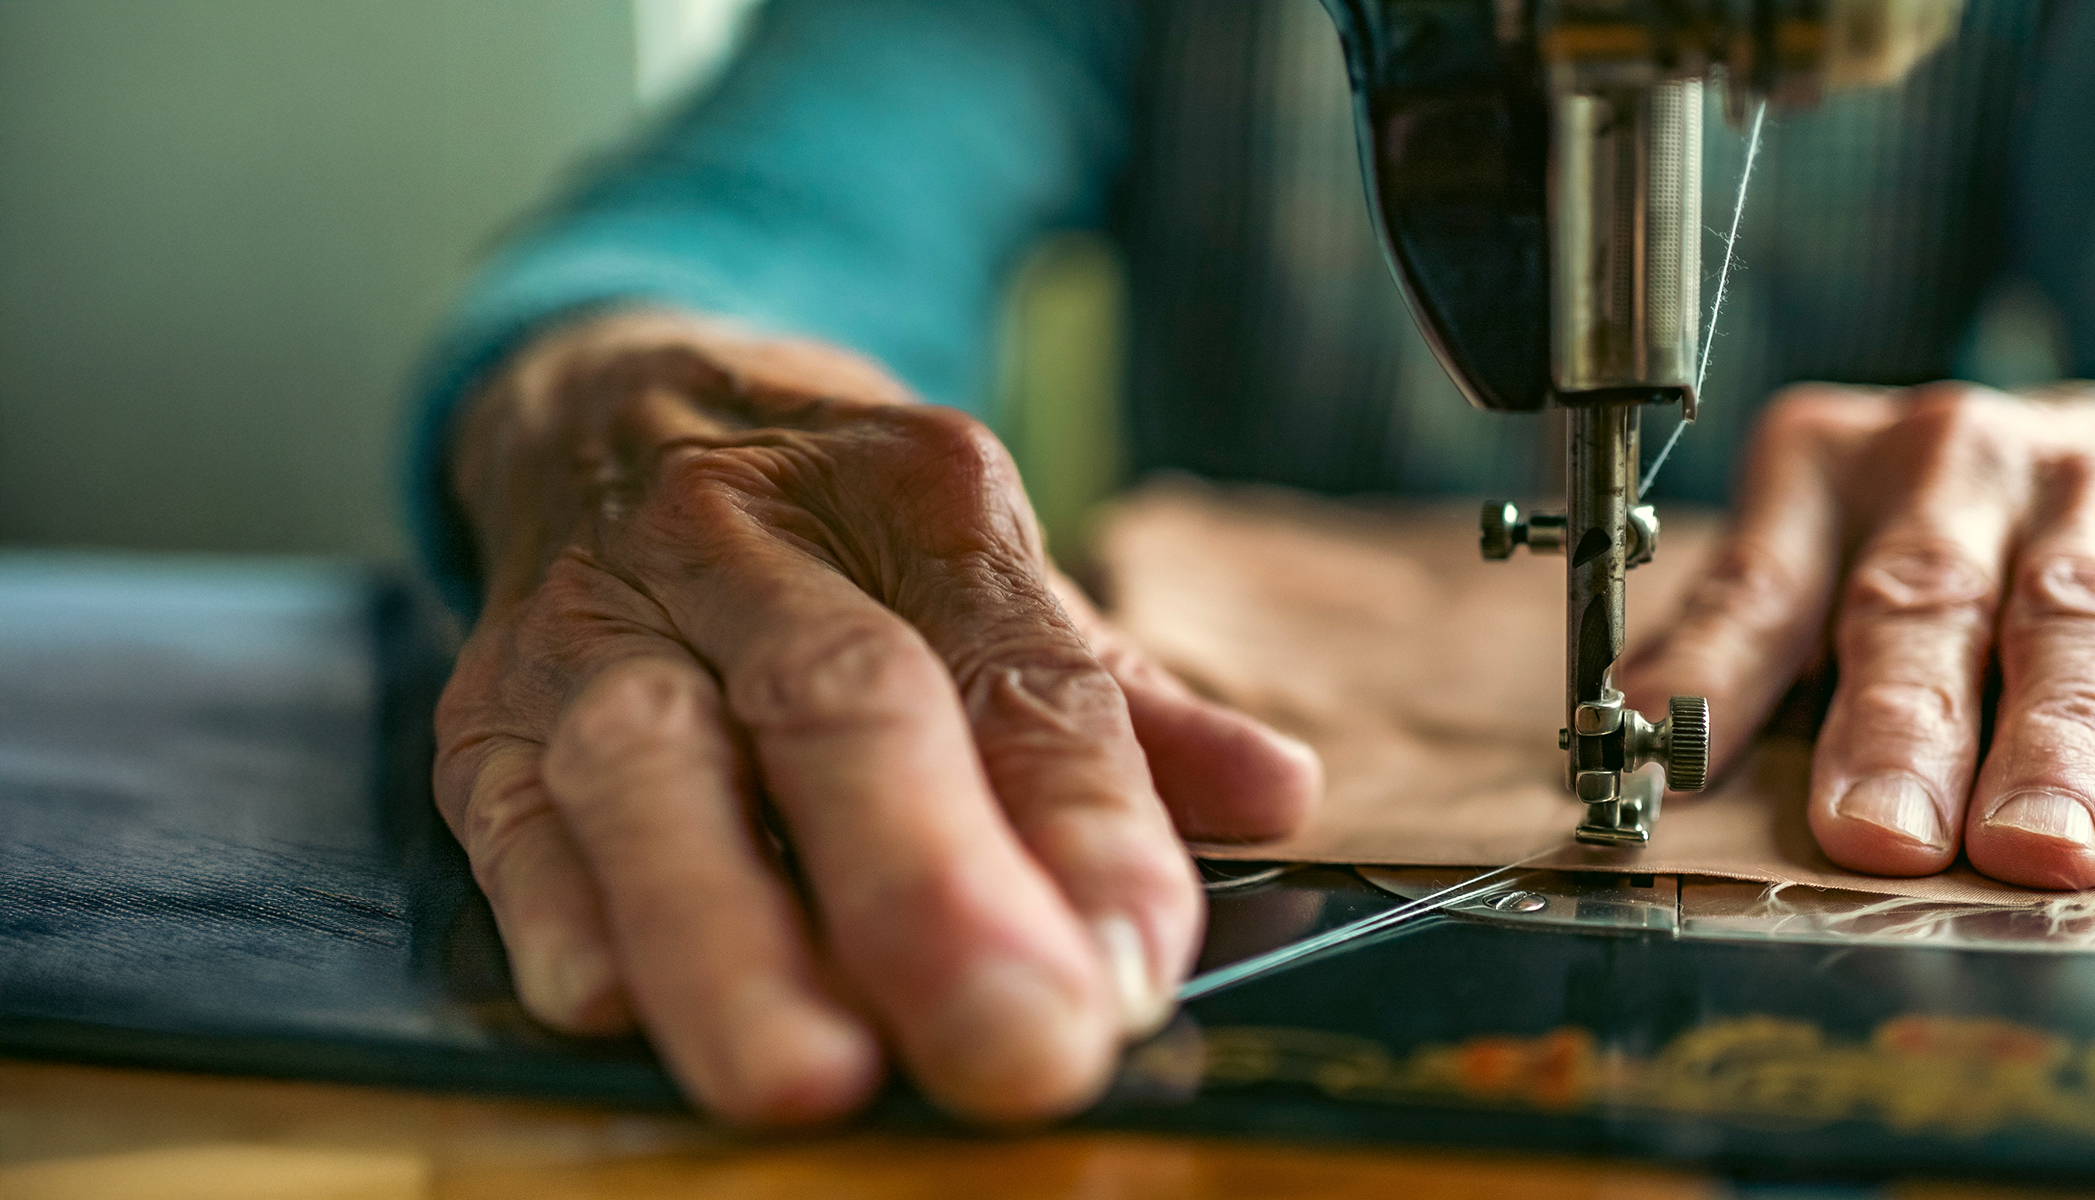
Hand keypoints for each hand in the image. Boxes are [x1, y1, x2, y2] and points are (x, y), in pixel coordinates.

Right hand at [433, 312, 1319, 1122]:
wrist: (617, 399)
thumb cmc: (842, 526)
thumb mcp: (993, 577)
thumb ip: (1124, 708)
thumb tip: (1277, 796)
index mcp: (925, 497)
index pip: (1026, 672)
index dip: (1090, 826)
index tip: (1140, 966)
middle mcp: (755, 537)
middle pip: (843, 699)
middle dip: (930, 886)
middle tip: (1019, 1045)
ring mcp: (606, 616)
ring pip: (653, 763)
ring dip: (730, 932)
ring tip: (807, 1074)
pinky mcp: (484, 704)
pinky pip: (512, 810)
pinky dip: (557, 911)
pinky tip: (606, 1005)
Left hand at [1620, 380, 2094, 887]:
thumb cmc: (1965, 524)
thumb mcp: (1833, 537)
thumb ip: (1746, 635)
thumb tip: (1633, 739)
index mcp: (1836, 470)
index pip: (1762, 580)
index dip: (1716, 672)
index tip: (1670, 761)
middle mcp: (1960, 473)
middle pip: (1920, 603)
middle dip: (1898, 727)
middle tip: (1876, 833)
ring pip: (2069, 631)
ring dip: (2053, 747)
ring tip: (2036, 849)